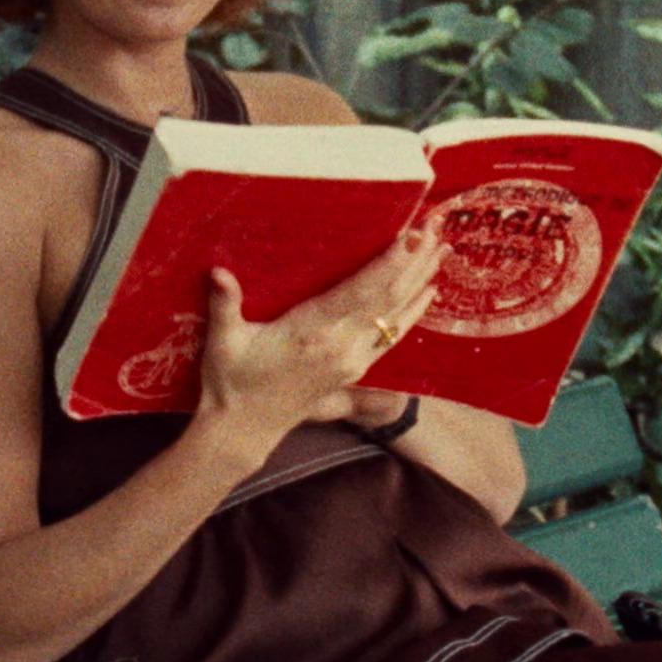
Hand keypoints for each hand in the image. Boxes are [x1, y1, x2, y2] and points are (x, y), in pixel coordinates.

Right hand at [196, 223, 443, 454]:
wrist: (243, 431)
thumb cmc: (231, 382)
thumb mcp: (223, 343)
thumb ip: (224, 306)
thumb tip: (218, 273)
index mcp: (311, 334)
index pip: (360, 294)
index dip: (388, 266)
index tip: (410, 239)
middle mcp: (340, 347)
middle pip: (388, 300)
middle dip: (414, 263)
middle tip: (435, 231)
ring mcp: (352, 361)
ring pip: (396, 316)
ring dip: (421, 282)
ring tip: (442, 251)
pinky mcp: (355, 370)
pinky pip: (393, 336)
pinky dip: (414, 312)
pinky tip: (428, 292)